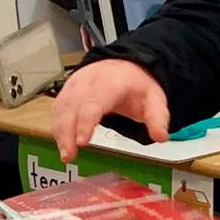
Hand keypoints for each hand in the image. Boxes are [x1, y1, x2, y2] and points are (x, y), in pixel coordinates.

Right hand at [50, 60, 169, 162]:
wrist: (124, 64)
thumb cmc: (136, 84)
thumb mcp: (154, 98)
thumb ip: (157, 118)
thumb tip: (161, 137)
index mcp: (111, 82)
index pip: (94, 102)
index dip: (86, 122)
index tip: (82, 142)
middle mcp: (89, 81)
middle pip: (72, 106)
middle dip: (68, 132)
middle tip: (69, 155)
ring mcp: (75, 84)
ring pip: (61, 107)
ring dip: (60, 132)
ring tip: (66, 155)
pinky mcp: (67, 90)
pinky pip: (58, 108)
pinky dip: (58, 126)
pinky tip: (62, 143)